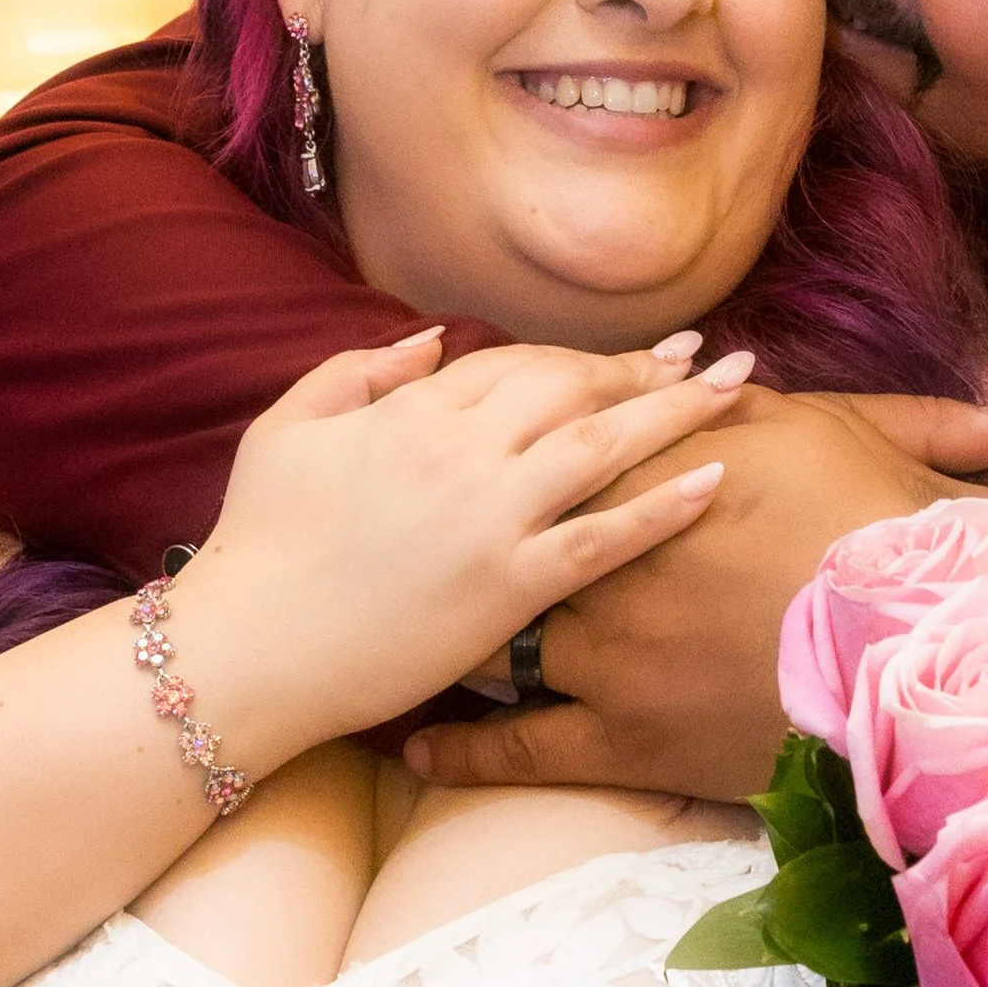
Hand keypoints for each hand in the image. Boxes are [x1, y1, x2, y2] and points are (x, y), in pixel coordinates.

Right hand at [174, 330, 755, 766]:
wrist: (248, 647)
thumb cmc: (258, 543)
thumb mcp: (289, 427)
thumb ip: (360, 371)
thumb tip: (431, 339)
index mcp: (416, 411)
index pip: (519, 361)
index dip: (586, 352)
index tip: (638, 350)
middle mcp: (464, 450)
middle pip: (577, 388)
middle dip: (650, 370)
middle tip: (711, 360)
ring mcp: (492, 517)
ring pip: (605, 445)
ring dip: (680, 412)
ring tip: (738, 391)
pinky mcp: (509, 587)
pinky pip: (604, 538)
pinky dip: (663, 506)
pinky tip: (714, 481)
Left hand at [402, 384, 987, 797]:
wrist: (923, 646)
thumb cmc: (880, 530)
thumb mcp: (821, 433)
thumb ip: (742, 407)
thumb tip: (709, 368)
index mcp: (648, 475)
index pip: (558, 446)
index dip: (521, 446)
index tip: (483, 447)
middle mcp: (609, 560)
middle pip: (512, 537)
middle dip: (470, 535)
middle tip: (420, 534)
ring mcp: (609, 654)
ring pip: (502, 639)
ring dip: (457, 634)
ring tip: (409, 631)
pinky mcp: (622, 738)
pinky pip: (518, 747)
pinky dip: (463, 747)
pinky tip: (418, 743)